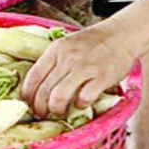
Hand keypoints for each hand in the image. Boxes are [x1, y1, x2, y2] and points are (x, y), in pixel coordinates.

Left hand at [19, 24, 136, 118]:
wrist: (120, 35)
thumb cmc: (93, 43)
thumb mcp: (67, 45)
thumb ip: (53, 61)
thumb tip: (37, 86)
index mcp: (56, 50)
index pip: (33, 77)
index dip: (27, 95)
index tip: (28, 104)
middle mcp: (67, 59)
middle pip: (44, 90)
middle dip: (40, 107)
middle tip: (42, 113)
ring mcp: (84, 68)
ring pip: (59, 96)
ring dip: (57, 109)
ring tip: (60, 112)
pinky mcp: (101, 77)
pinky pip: (84, 98)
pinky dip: (80, 105)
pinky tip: (81, 104)